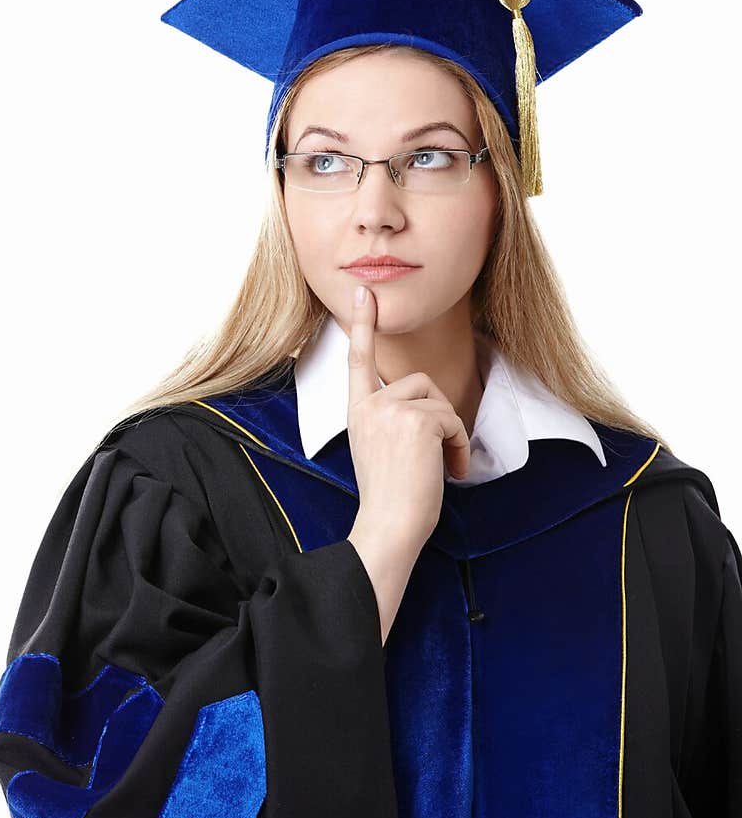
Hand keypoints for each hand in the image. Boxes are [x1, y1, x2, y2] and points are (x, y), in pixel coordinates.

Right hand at [346, 284, 470, 558]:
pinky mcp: (415, 419)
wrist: (390, 524)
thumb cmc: (392, 498)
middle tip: (439, 454)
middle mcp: (369, 405)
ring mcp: (390, 410)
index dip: (362, 325)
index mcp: (358, 411)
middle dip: (439, 414)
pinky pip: (452, 418)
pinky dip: (459, 444)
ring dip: (451, 432)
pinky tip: (451, 470)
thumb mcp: (382, 449)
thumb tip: (429, 409)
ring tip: (444, 464)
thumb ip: (394, 420)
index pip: (358, 360)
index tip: (364, 293)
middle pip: (420, 383)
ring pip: (438, 400)